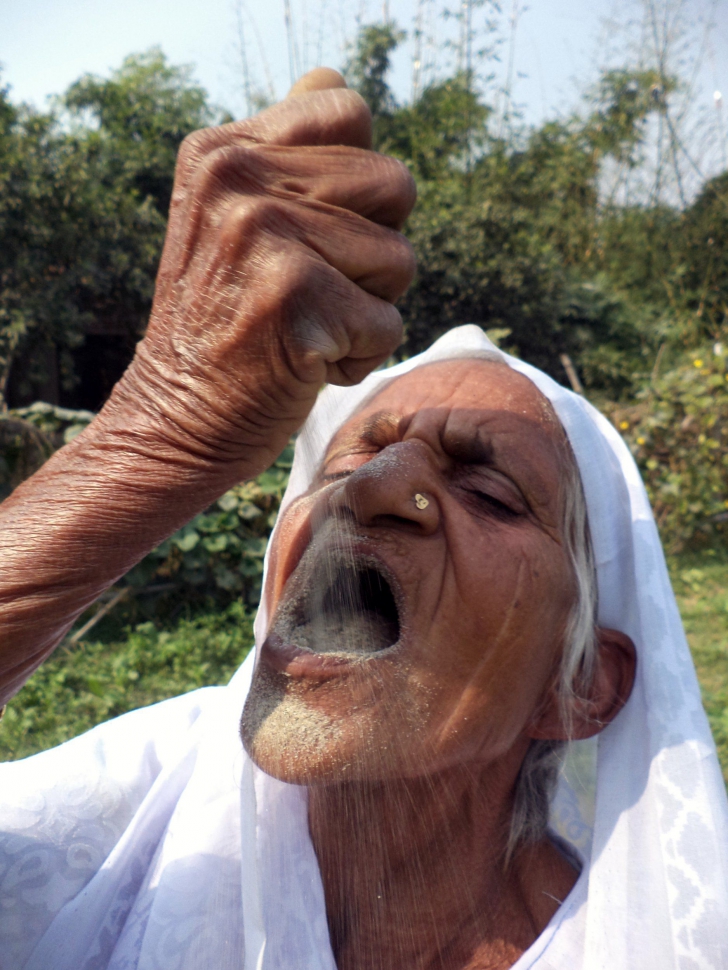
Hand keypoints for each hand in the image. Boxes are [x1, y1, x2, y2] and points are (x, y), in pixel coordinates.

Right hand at [109, 68, 416, 480]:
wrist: (176, 420)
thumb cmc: (224, 324)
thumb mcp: (233, 220)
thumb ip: (286, 152)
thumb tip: (335, 82)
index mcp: (223, 151)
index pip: (349, 109)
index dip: (357, 184)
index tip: (312, 234)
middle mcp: (237, 180)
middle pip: (394, 185)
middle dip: (372, 251)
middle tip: (309, 290)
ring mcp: (263, 236)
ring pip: (400, 259)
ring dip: (368, 308)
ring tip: (305, 328)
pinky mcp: (295, 300)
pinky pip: (388, 324)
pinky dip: (358, 358)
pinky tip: (304, 364)